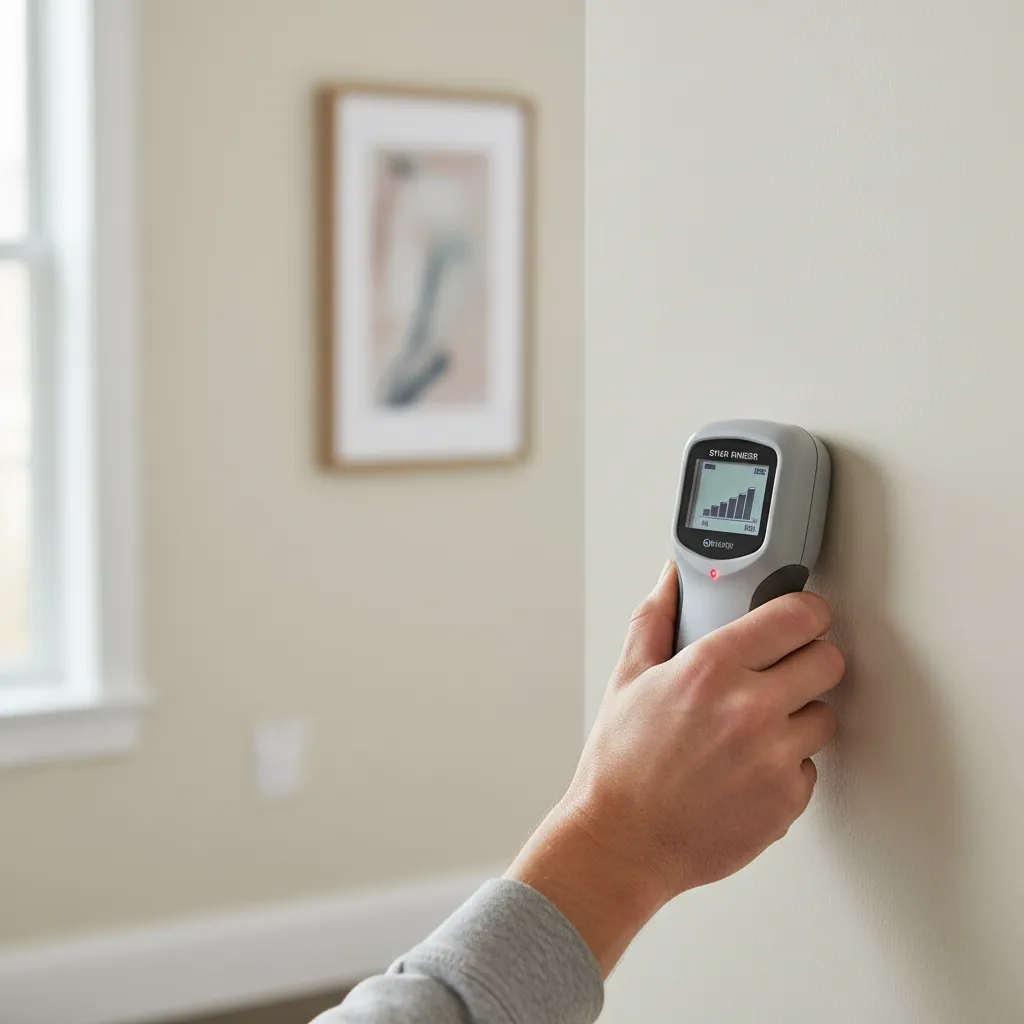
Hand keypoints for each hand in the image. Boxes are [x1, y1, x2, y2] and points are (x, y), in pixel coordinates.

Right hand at [506, 562, 842, 975]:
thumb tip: (671, 578)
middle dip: (809, 660)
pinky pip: (810, 766)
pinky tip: (750, 766)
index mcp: (711, 668)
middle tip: (784, 671)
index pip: (798, 616)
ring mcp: (773, 756)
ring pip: (825, 714)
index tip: (801, 617)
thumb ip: (656, 618)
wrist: (622, 841)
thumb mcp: (628, 678)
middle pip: (829, 660)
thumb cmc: (621, 766)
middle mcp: (749, 708)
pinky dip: (788, 765)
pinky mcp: (787, 799)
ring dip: (800, 716)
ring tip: (756, 727)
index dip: (805, 612)